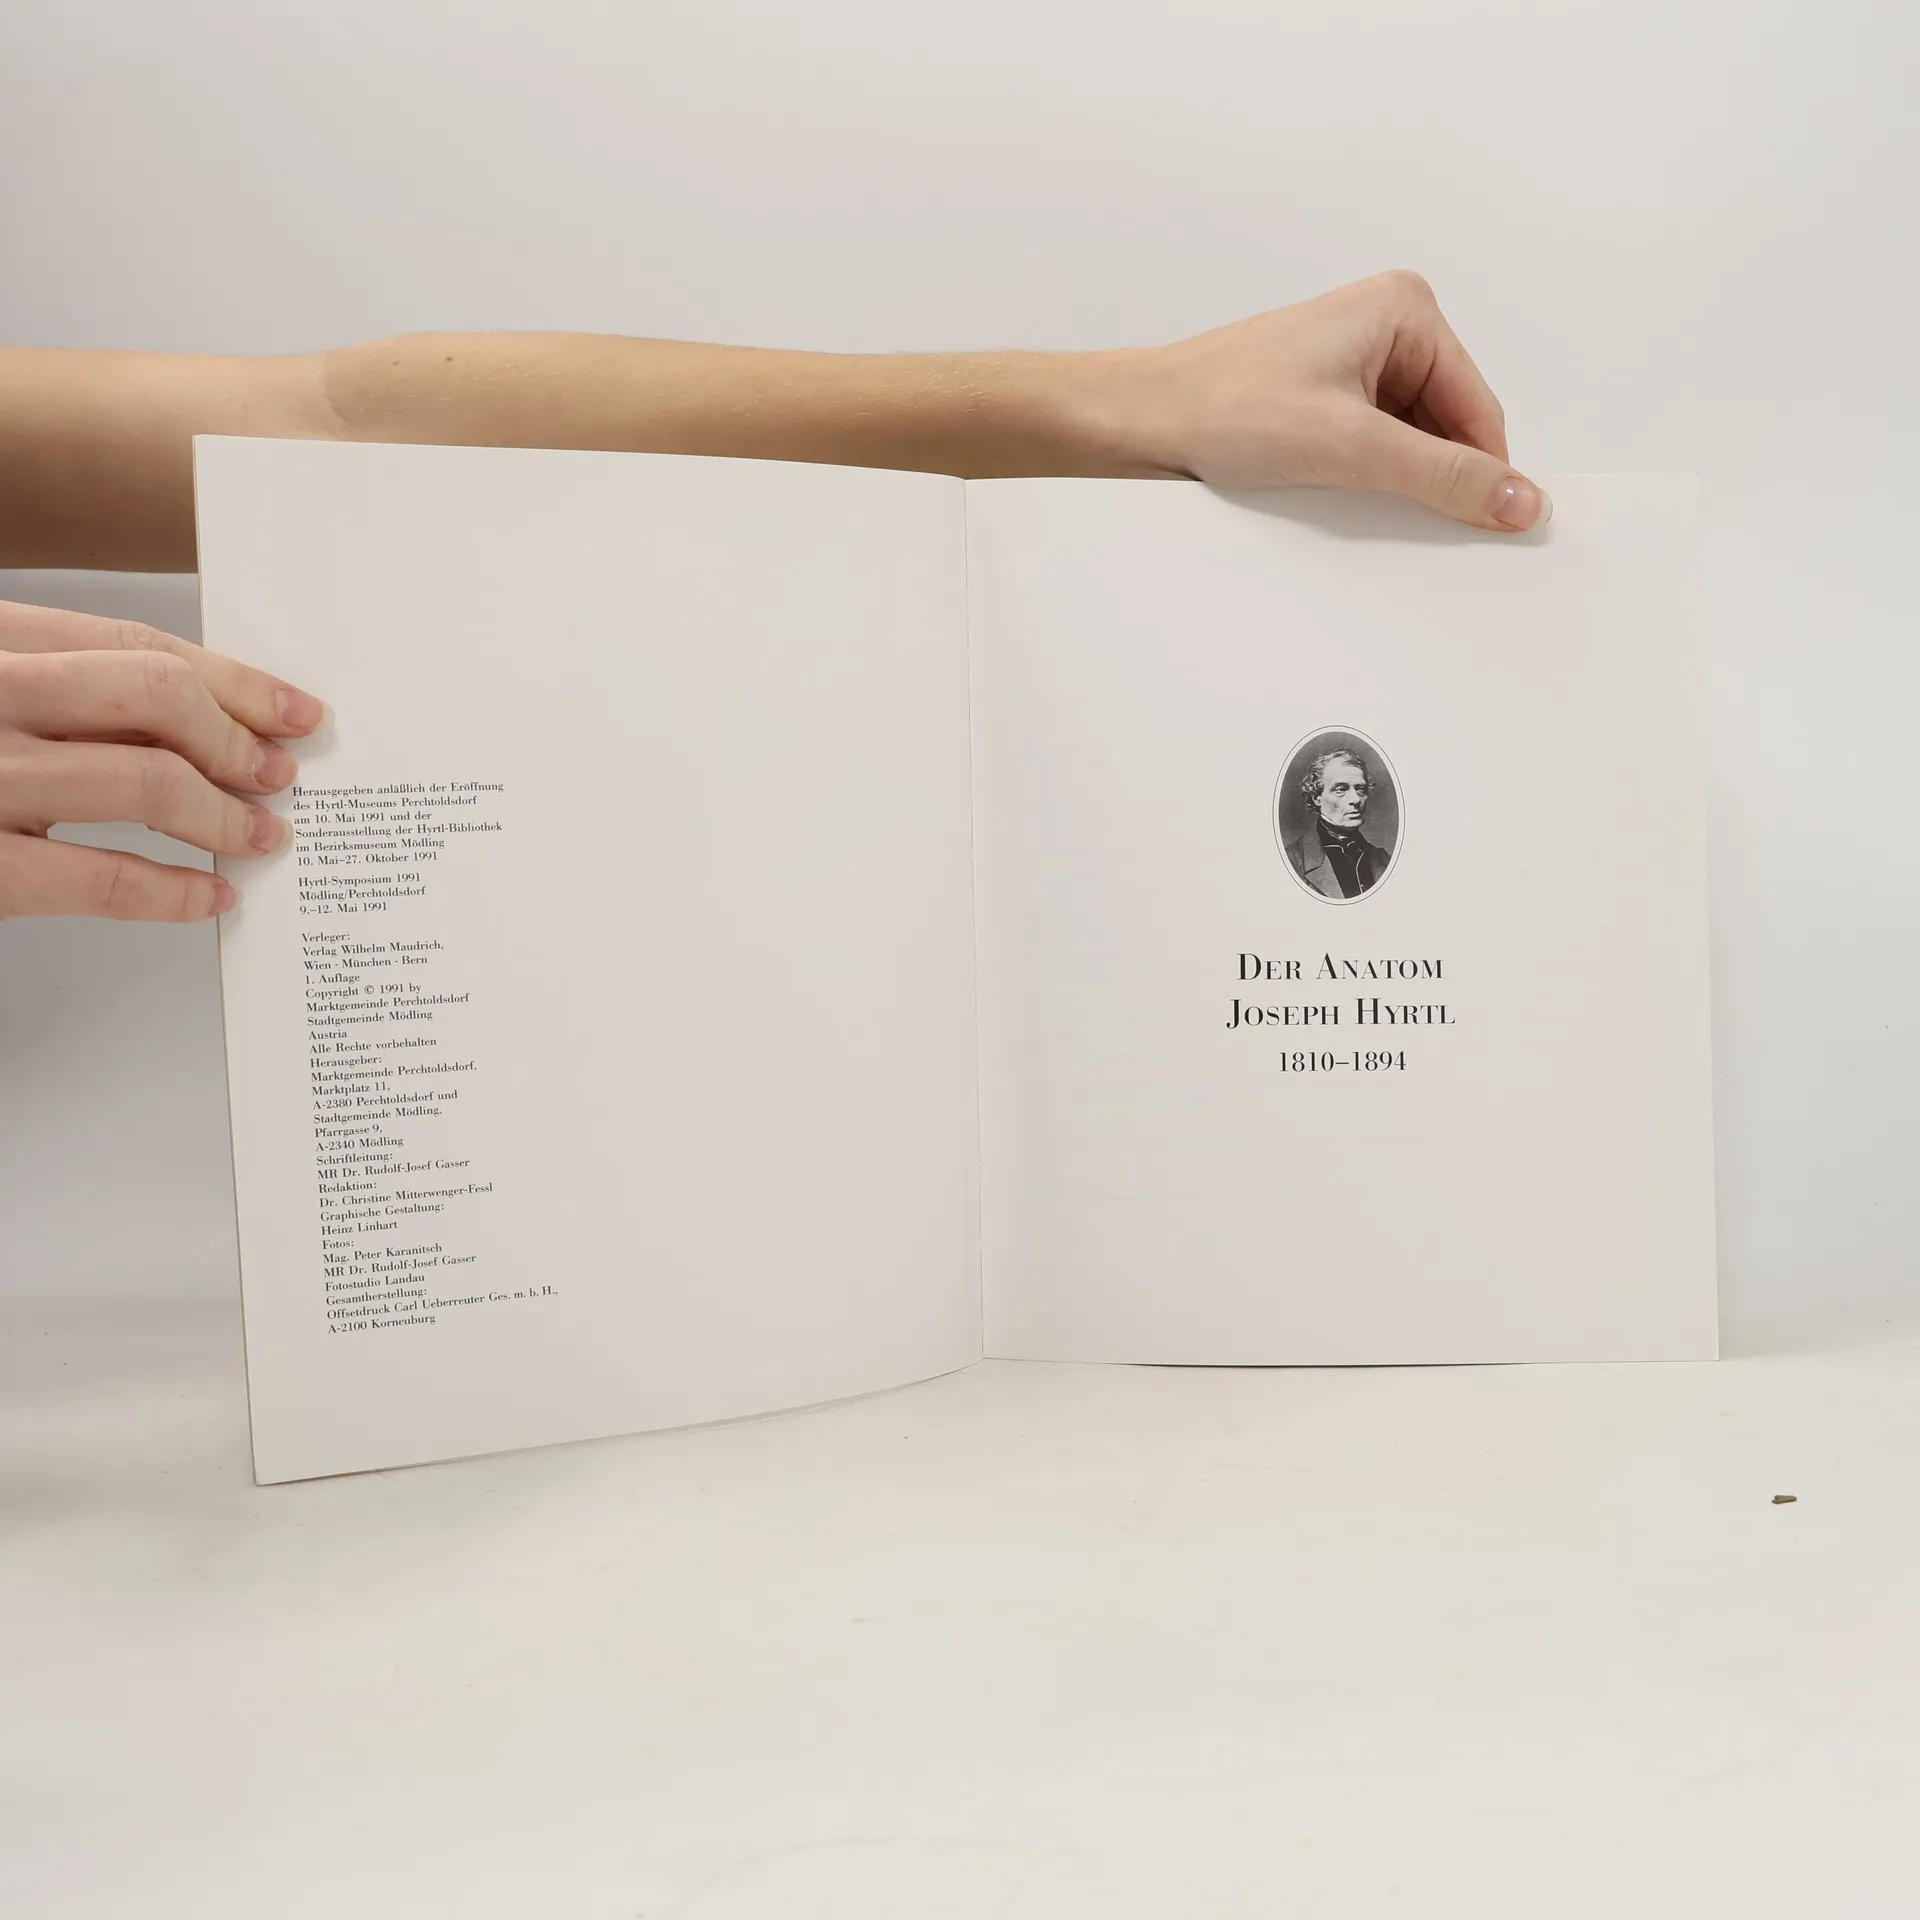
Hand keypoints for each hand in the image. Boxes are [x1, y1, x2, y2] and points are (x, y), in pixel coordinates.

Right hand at [0, 601, 324, 922]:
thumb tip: (195, 722)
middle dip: (235, 739)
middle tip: (278, 774)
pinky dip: (174, 890)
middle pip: (154, 698)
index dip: (231, 680)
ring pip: (144, 782)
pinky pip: (103, 876)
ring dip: (223, 815)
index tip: (293, 710)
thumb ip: (59, 692)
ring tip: (258, 834)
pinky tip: (209, 896)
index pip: (134, 646)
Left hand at [1108, 269, 1549, 532]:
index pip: (1478, 407)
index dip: (1484, 472)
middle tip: (1412, 522)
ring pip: (1409, 441)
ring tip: (1351, 496)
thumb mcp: (1352, 447)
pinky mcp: (1324, 397)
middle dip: (1432, 475)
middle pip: (1447, 425)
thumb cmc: (1227, 407)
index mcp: (1405, 310)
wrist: (1145, 420)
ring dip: (1394, 480)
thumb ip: (1442, 476)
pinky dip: (1366, 478)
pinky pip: (1372, 447)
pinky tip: (1338, 495)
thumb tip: (1517, 500)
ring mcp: (1353, 363)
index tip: (1497, 529)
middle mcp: (1385, 327)